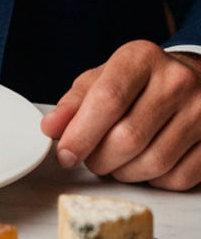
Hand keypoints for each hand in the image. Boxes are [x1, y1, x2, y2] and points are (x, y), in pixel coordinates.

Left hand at [40, 40, 200, 189]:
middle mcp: (176, 81)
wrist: (193, 78)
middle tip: (89, 158)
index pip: (108, 99)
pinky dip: (152, 180)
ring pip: (153, 162)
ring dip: (123, 172)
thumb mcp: (103, 77)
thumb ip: (75, 102)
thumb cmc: (139, 80)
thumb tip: (51, 128)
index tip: (65, 153)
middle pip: (129, 137)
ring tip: (113, 161)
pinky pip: (178, 178)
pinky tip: (142, 165)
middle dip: (100, 158)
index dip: (82, 133)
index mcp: (141, 58)